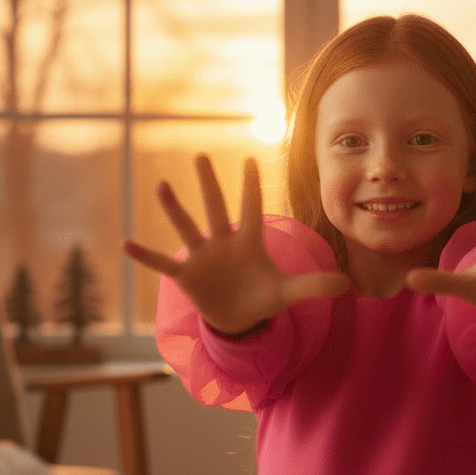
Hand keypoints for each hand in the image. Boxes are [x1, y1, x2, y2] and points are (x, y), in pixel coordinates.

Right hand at [123, 154, 350, 335]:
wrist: (237, 319)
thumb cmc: (261, 298)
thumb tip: (349, 284)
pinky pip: (163, 263)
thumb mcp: (288, 294)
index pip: (252, 209)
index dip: (251, 187)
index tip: (250, 158)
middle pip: (217, 208)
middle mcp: (223, 242)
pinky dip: (145, 255)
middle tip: (202, 155)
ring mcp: (203, 257)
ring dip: (175, 208)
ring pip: (188, 227)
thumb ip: (314, 287)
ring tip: (162, 185)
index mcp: (249, 242)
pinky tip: (125, 244)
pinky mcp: (187, 275)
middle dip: (210, 184)